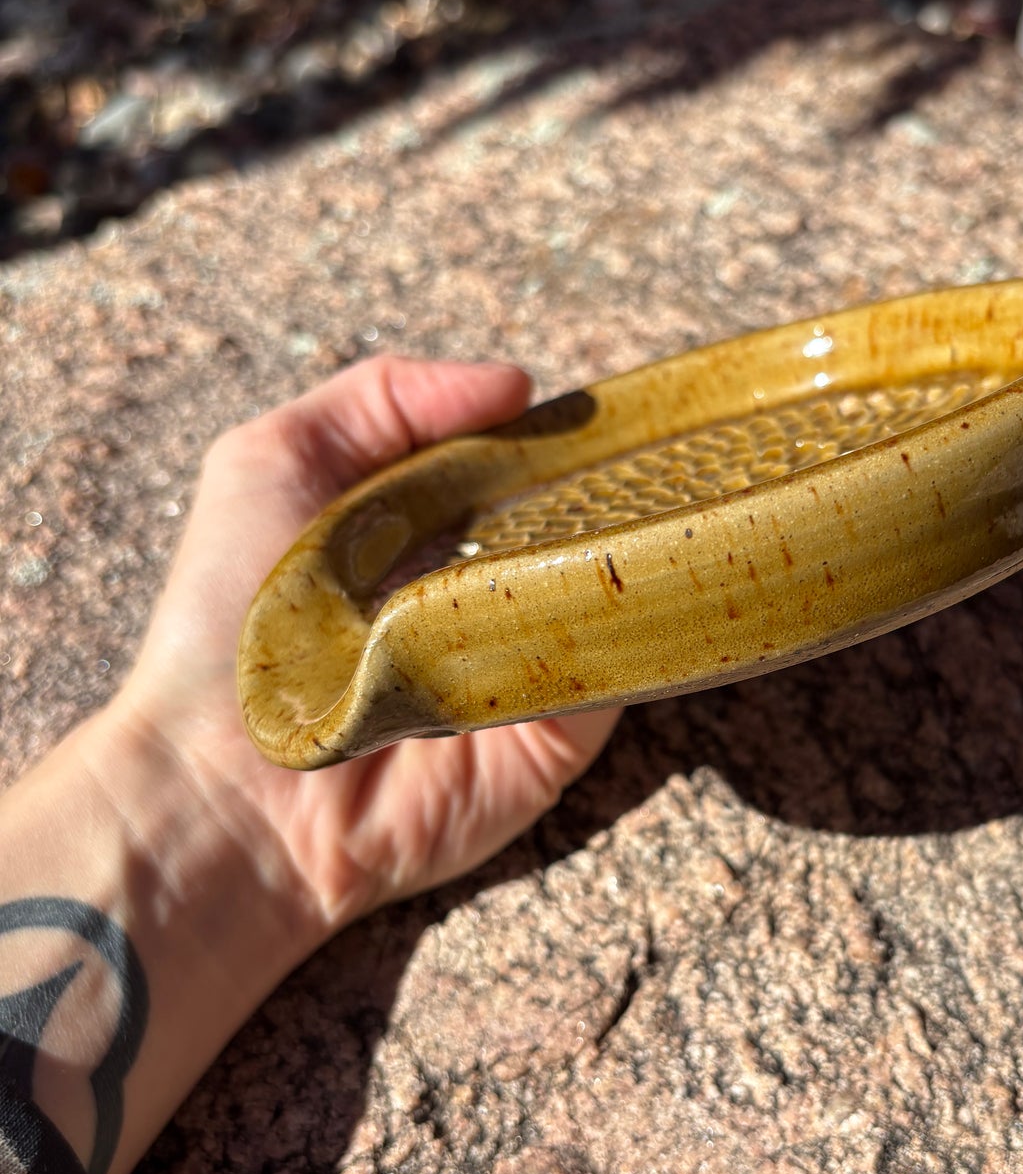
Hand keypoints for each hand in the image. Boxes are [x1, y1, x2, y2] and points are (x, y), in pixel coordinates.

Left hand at [117, 355, 621, 947]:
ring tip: (647, 516)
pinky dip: (630, 638)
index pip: (532, 469)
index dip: (569, 434)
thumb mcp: (270, 462)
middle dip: (621, 490)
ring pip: (619, 599)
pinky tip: (625, 592)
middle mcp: (490, 598)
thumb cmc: (225, 622)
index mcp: (436, 534)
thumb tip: (518, 385)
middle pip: (591, 528)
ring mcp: (529, 669)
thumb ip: (381, 399)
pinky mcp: (555, 744)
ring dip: (632, 558)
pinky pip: (619, 679)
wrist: (221, 788)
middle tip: (650, 456)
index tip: (605, 406)